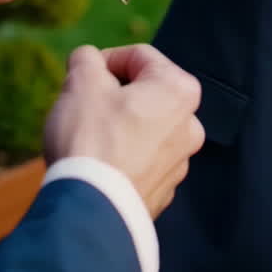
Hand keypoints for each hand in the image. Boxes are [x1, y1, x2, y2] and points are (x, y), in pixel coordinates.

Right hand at [43, 44, 204, 218]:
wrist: (91, 214)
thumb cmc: (92, 139)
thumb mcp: (81, 83)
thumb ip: (86, 59)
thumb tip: (89, 60)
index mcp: (179, 90)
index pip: (138, 56)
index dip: (104, 61)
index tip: (80, 76)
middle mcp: (190, 124)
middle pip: (143, 93)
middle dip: (111, 94)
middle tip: (82, 106)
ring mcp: (179, 161)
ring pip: (142, 127)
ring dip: (117, 125)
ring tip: (87, 138)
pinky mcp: (163, 191)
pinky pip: (140, 160)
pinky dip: (121, 156)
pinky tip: (97, 166)